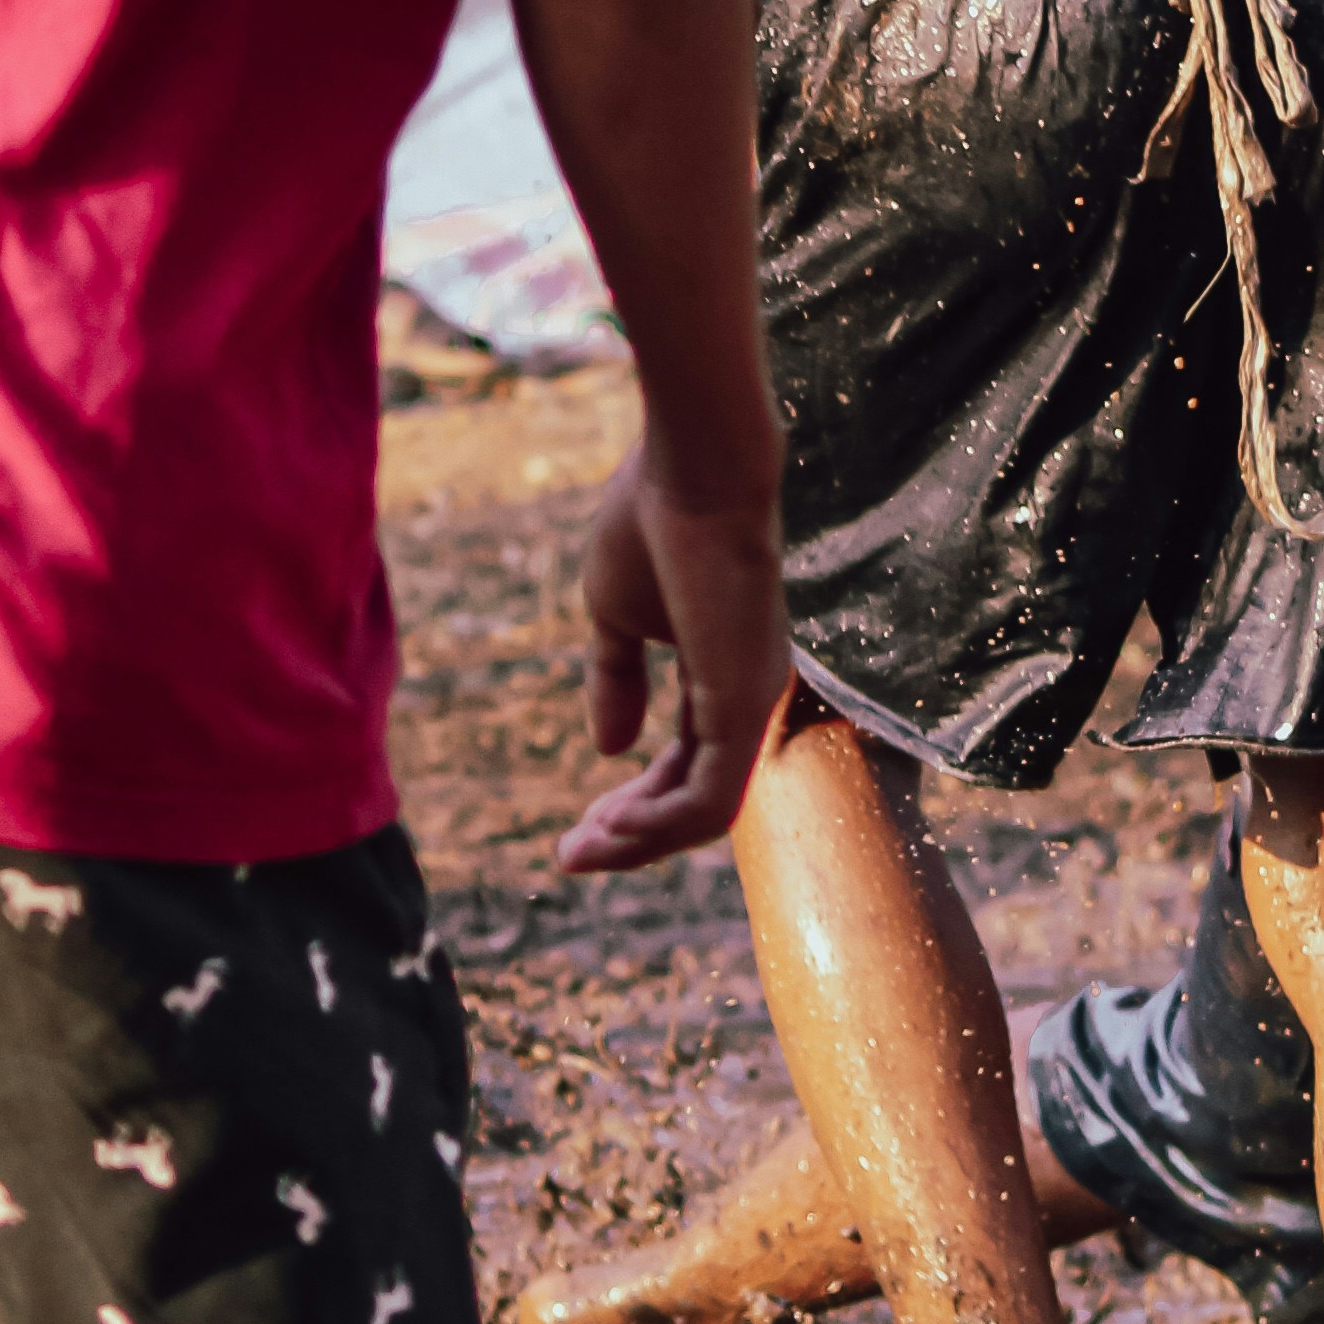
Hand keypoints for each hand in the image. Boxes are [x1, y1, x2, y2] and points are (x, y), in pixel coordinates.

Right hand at [560, 440, 788, 875]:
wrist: (691, 468)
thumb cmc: (653, 522)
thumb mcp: (618, 614)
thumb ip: (616, 678)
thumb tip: (609, 748)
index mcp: (724, 672)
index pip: (687, 762)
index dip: (634, 803)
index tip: (577, 831)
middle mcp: (748, 693)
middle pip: (696, 798)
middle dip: (631, 835)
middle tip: (570, 855)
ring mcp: (752, 699)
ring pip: (705, 812)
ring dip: (640, 842)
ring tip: (580, 849)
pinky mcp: (744, 701)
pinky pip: (711, 796)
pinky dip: (661, 825)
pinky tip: (613, 828)